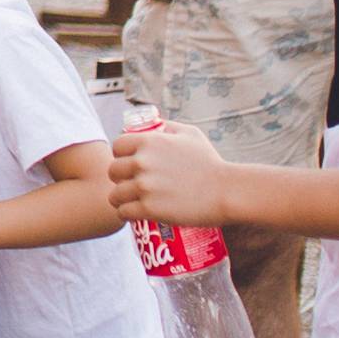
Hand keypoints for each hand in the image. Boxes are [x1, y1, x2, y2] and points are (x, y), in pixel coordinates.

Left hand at [107, 118, 227, 228]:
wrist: (225, 190)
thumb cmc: (209, 162)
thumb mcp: (190, 134)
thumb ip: (167, 127)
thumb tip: (154, 124)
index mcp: (149, 141)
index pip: (117, 147)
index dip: (121, 156)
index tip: (128, 164)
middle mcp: (142, 162)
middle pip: (113, 171)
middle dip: (120, 178)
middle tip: (130, 184)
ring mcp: (145, 187)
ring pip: (115, 195)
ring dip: (121, 199)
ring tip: (130, 201)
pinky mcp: (149, 209)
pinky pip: (124, 212)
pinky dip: (127, 214)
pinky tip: (134, 213)